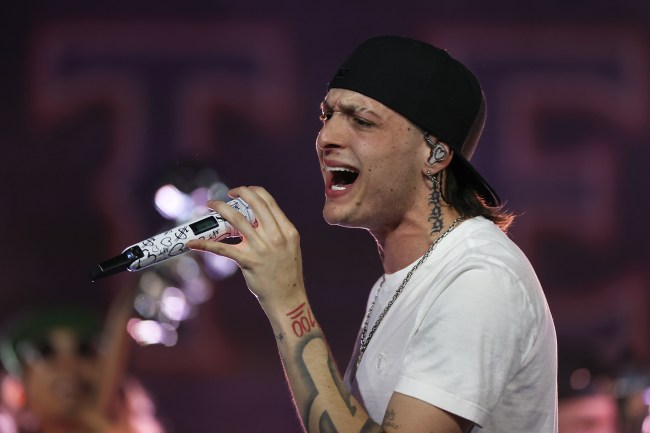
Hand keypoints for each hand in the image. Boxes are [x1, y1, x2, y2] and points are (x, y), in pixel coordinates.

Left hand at [188, 186, 305, 311]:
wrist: (287, 299)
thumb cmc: (287, 274)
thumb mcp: (290, 247)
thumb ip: (277, 232)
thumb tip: (257, 220)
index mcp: (287, 231)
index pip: (269, 202)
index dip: (254, 191)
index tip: (244, 191)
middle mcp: (276, 236)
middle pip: (255, 204)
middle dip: (239, 193)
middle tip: (227, 194)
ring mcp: (262, 248)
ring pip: (237, 219)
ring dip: (221, 208)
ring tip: (211, 205)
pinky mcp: (248, 261)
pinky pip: (223, 249)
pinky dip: (205, 244)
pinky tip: (193, 242)